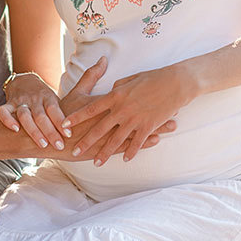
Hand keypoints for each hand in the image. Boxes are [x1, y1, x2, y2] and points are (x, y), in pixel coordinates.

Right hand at [0, 71, 71, 150]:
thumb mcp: (57, 99)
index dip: (61, 122)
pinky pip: (4, 111)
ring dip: (33, 130)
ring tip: (42, 144)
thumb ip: (68, 111)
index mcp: (48, 98)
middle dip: (50, 132)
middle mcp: (34, 99)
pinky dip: (7, 120)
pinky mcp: (8, 104)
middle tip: (59, 146)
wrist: (24, 81)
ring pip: (25, 115)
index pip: (55, 110)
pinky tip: (15, 129)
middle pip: (41, 116)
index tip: (69, 135)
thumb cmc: (45, 99)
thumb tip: (87, 129)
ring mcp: (21, 101)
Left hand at [65, 61, 191, 163]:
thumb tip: (111, 92)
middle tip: (74, 150)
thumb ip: (118, 87)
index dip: (76, 118)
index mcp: (116, 95)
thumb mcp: (131, 78)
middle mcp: (122, 109)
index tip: (64, 125)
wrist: (177, 82)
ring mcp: (135, 119)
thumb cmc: (154, 77)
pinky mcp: (148, 126)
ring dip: (105, 153)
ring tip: (96, 163)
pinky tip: (125, 159)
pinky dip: (131, 151)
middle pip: (99, 129)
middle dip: (86, 141)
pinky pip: (137, 142)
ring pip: (116, 140)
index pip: (90, 109)